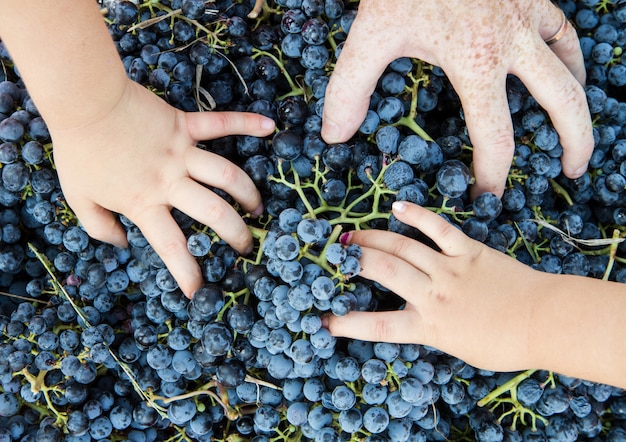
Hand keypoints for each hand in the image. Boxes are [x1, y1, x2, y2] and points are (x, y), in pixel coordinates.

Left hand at [51, 79, 274, 297]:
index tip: (199, 292)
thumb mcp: (78, 197)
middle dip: (237, 233)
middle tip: (246, 246)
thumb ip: (99, 226)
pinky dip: (246, 123)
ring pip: (226, 175)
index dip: (187, 272)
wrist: (84, 101)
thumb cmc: (79, 150)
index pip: (172, 245)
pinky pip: (220, 123)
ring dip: (247, 193)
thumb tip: (122, 244)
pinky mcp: (184, 125)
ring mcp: (180, 153)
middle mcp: (169, 182)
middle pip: (214, 212)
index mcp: (144, 203)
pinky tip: (269, 127)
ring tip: (257, 207)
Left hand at [321, 0, 592, 197]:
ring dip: (579, 103)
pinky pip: (564, 32)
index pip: (496, 135)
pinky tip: (563, 69)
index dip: (493, 174)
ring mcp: (529, 15)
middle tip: (573, 173)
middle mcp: (513, 42)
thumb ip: (350, 89)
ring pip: (572, 66)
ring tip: (577, 131)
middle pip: (564, 102)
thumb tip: (334, 137)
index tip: (486, 197)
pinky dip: (569, 57)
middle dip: (575, 143)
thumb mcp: (370, 35)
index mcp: (477, 62)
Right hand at [325, 201, 542, 371]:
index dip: (345, 323)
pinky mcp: (468, 250)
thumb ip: (430, 329)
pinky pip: (438, 228)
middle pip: (383, 270)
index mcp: (430, 327)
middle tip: (333, 253)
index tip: (322, 319)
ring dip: (373, 237)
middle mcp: (434, 295)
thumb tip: (413, 315)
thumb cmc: (503, 343)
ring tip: (352, 234)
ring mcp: (450, 269)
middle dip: (352, 260)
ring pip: (403, 246)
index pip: (377, 325)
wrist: (543, 322)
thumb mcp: (457, 346)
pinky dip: (417, 214)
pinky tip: (398, 205)